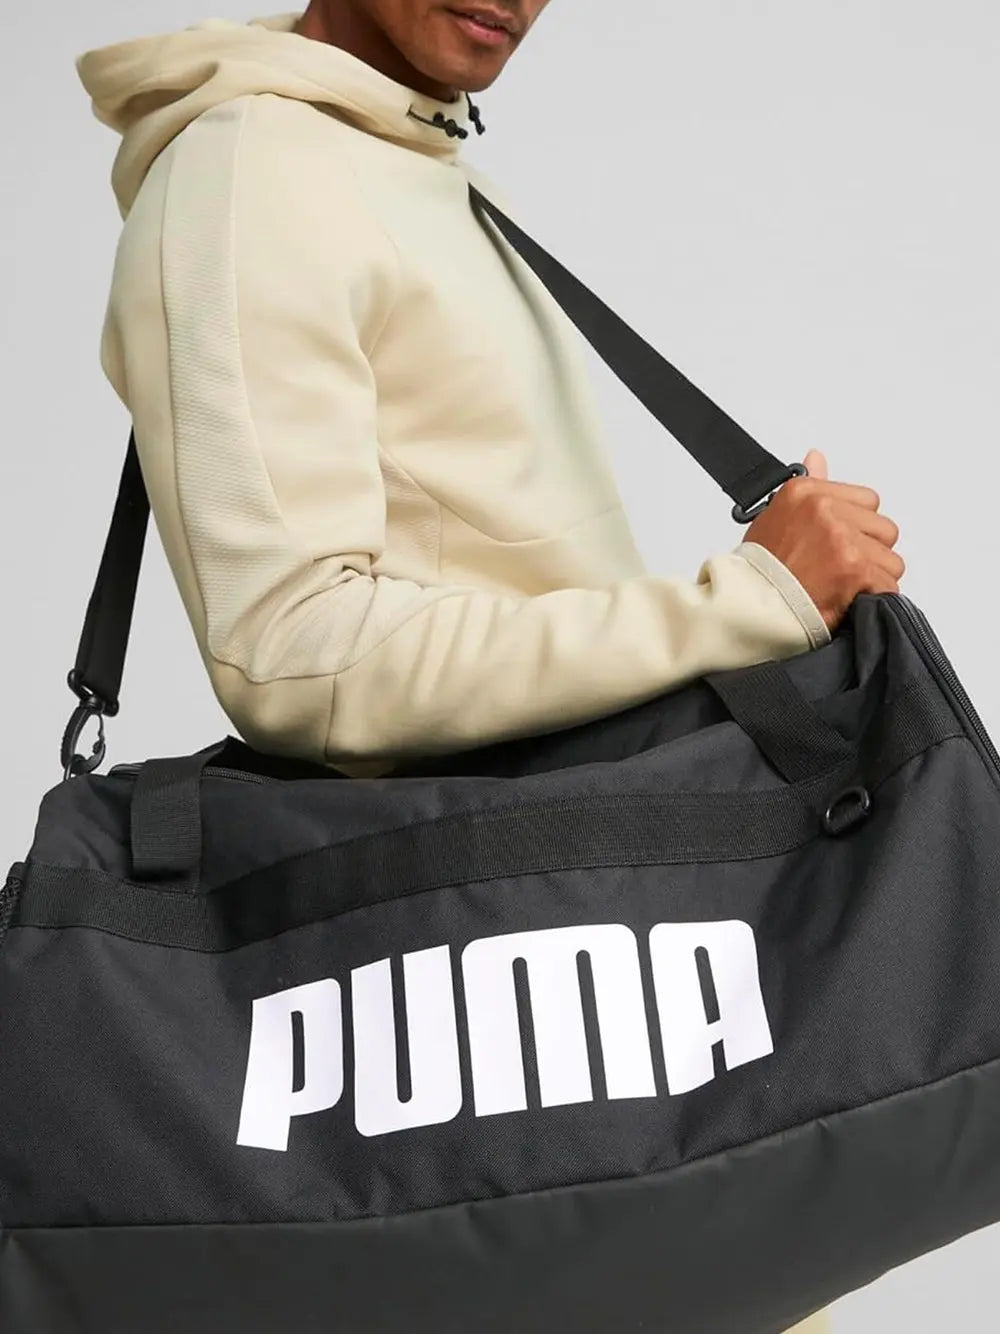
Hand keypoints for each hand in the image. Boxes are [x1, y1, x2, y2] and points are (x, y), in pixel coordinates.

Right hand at [745, 449, 904, 634]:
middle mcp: (825, 510)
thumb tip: (817, 457)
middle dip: (869, 552)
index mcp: (806, 492)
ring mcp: (843, 539)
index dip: (857, 527)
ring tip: (842, 586)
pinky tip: (848, 600)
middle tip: (840, 569)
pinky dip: (873, 598)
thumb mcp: (778, 515)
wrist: (750, 606)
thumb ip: (810, 486)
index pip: (867, 500)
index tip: (840, 543)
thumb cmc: (760, 569)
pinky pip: (888, 585)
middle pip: (884, 529)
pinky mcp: (856, 570)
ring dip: (873, 577)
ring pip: (890, 560)